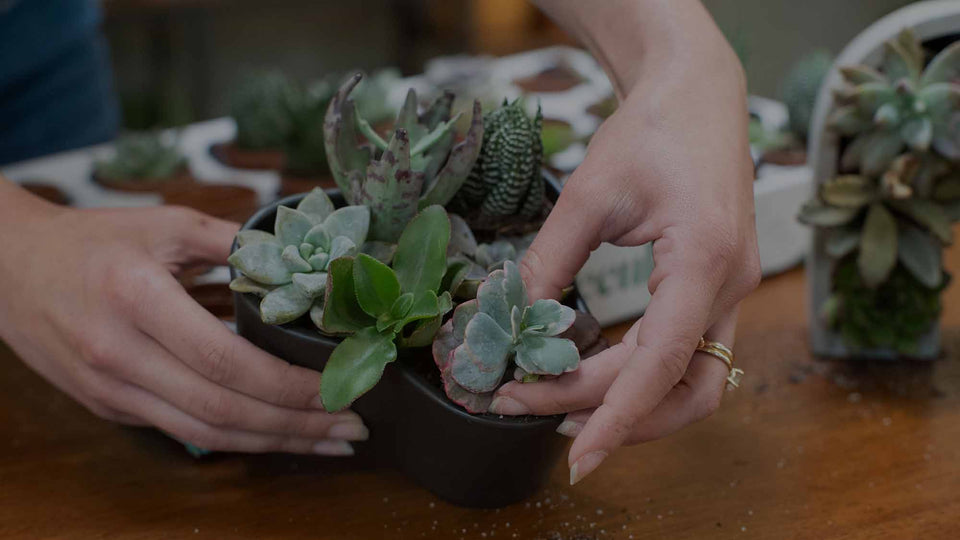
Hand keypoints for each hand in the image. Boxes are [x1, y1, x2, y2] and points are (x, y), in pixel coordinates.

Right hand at [0, 186, 365, 454]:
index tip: (340, 388)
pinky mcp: (110, 406)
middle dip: (297, 424)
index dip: (288, 385)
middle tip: (353, 427)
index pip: (226, 361)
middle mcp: (121, 354)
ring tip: (329, 441)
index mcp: (138, 300)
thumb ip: (235, 243)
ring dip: (275, 442)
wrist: (8, 269)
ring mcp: (112, 389)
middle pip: (223, 409)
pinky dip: (238, 439)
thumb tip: (304, 261)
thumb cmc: (93, 241)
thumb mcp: (165, 224)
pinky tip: (277, 434)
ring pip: (206, 433)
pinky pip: (183, 431)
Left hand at [496, 37, 759, 482]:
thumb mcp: (589, 193)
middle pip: (682, 388)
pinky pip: (688, 354)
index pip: (661, 363)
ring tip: (552, 398)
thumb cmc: (649, 131)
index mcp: (703, 259)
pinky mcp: (717, 288)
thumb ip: (550, 261)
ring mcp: (731, 290)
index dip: (616, 416)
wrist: (696, 93)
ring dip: (630, 404)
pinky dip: (640, 376)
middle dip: (606, 411)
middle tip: (524, 402)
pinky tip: (589, 370)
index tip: (576, 458)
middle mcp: (729, 285)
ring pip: (694, 382)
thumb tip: (510, 320)